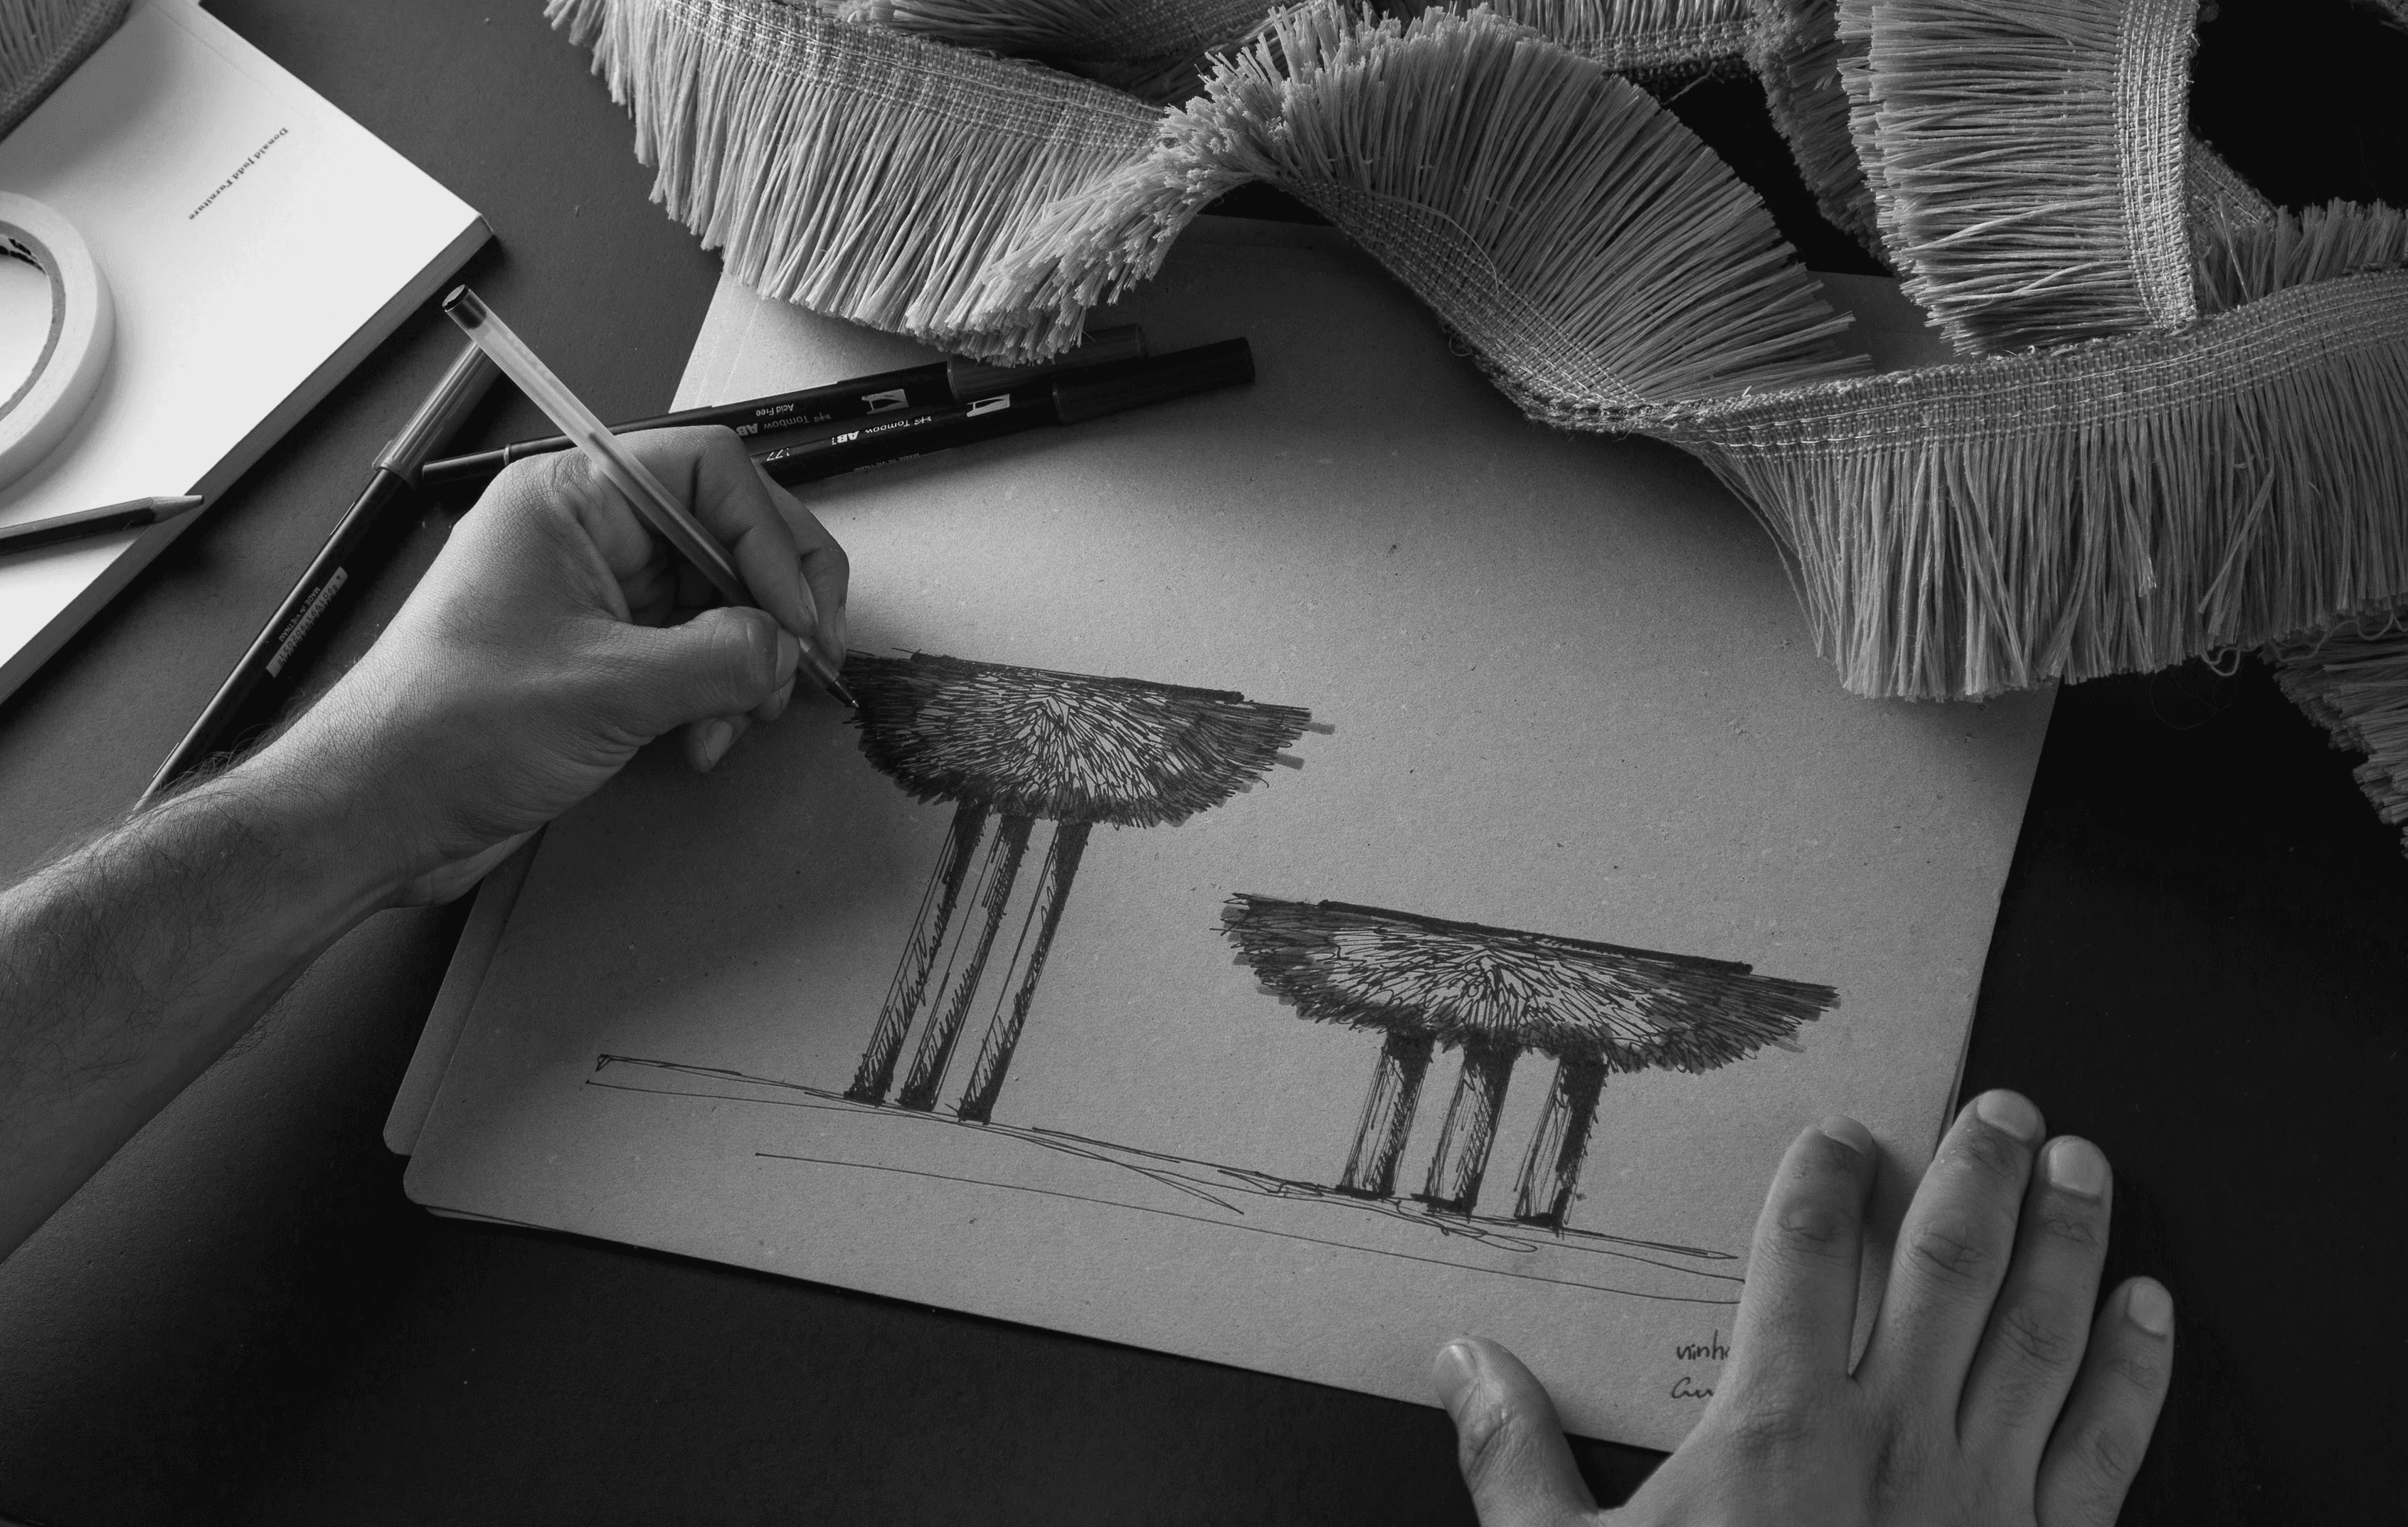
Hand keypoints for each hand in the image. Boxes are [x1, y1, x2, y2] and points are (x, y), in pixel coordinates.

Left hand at [251, 425, 848, 904]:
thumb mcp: (607, 687)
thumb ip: (719, 656)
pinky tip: (701, 740)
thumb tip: (787, 647)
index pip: (710, 472)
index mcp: (570, 499)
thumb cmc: (447, 730)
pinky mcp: (603, 658)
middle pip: (725, 535)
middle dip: (772, 605)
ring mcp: (597, 598)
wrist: (378, 812)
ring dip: (746, 666)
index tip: (799, 614)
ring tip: (737, 720)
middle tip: (806, 661)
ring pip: (719, 603)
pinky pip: (694, 655)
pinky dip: (717, 698)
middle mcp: (586, 536)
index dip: (771, 538)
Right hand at [1431, 1091, 2173, 1525]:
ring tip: (2084, 1162)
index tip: (1840, 1131)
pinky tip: (2149, 1308)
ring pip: (2037, 1332)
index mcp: (1777, 1428)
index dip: (1824, 1178)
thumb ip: (1516, 1459)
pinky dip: (2135, 1372)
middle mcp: (1891, 1439)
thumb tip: (1461, 1359)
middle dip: (1976, 1174)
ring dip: (2065, 1238)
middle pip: (1944, 1266)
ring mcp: (1979, 1495)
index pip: (1804, 1256)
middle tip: (2004, 1108)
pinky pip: (2105, 1447)